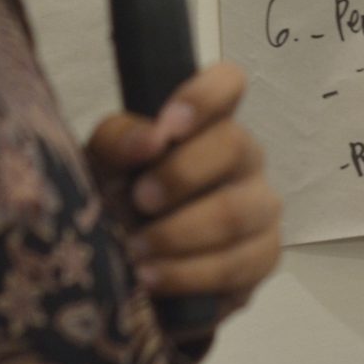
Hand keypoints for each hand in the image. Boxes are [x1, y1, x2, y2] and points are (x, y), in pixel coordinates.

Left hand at [85, 60, 282, 330]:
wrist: (125, 275)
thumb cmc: (116, 206)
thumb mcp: (100, 168)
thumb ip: (119, 141)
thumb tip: (152, 139)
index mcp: (207, 124)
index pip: (228, 84)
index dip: (204, 97)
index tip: (166, 127)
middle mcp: (244, 159)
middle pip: (235, 145)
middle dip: (180, 175)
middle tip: (139, 201)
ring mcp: (260, 208)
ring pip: (237, 212)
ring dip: (178, 234)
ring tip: (136, 253)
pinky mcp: (263, 258)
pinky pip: (237, 265)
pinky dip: (188, 275)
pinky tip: (155, 280)